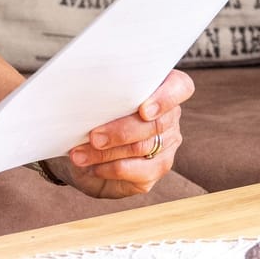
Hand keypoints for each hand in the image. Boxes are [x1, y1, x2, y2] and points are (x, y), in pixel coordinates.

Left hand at [57, 70, 193, 198]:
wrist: (82, 153)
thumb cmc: (89, 118)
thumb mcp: (92, 102)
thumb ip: (101, 96)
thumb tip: (86, 99)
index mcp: (160, 88)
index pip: (180, 87)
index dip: (166, 98)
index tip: (143, 110)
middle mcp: (169, 117)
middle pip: (155, 124)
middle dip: (121, 131)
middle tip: (93, 137)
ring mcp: (167, 144)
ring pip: (143, 148)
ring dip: (107, 153)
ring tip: (79, 155)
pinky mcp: (157, 169)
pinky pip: (138, 171)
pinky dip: (111, 169)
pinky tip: (93, 167)